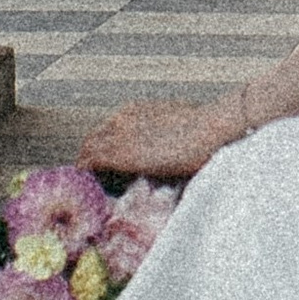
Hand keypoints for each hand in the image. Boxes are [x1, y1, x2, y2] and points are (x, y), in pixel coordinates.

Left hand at [74, 91, 253, 179]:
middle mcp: (121, 118)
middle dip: (91, 158)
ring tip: (94, 188)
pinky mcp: (120, 153)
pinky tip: (93, 189)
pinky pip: (90, 163)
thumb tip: (170, 147)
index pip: (105, 130)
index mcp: (134, 110)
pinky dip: (88, 175)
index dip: (103, 148)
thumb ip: (164, 133)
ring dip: (88, 169)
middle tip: (96, 179)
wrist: (210, 129)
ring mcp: (119, 135)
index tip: (106, 166)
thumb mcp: (177, 123)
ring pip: (88, 151)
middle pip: (93, 140)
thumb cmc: (204, 127)